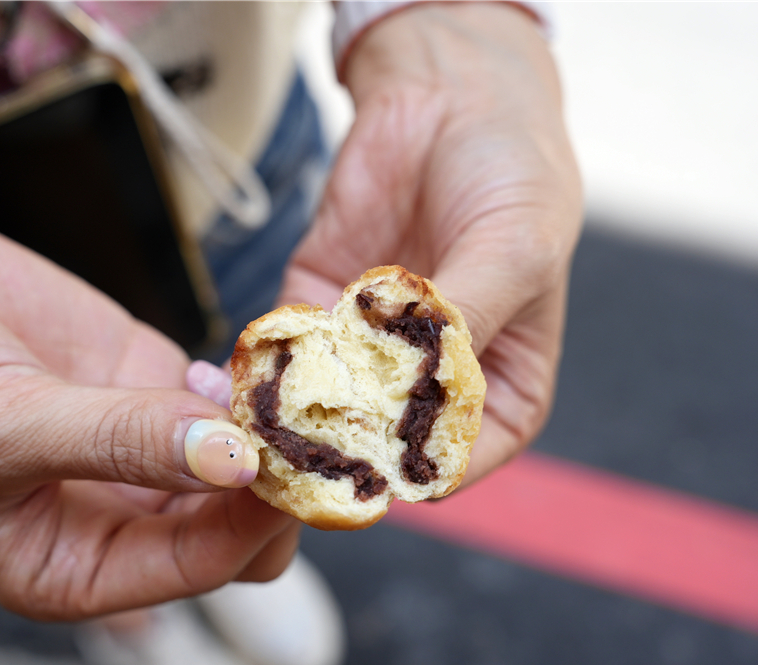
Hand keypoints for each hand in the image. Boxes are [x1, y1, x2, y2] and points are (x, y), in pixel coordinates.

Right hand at [0, 192, 298, 619]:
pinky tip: (245, 359)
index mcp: (74, 567)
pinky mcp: (152, 387)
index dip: (249, 524)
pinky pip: (227, 400)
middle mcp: (120, 518)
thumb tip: (235, 460)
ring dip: (271, 430)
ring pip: (245, 464)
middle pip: (238, 527)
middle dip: (275, 485)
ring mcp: (144, 450)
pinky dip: (248, 385)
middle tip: (303, 428)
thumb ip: (118, 442)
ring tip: (285, 386)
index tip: (288, 469)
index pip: (196, 567)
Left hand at [281, 3, 582, 483]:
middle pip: (381, 444)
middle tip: (292, 461)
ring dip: (290, 416)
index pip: (456, 463)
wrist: (450, 94)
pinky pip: (288, 353)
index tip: (363, 474)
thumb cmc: (511, 176)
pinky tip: (246, 370)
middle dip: (336, 452)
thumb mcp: (511, 253)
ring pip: (325, 406)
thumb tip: (409, 397)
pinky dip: (266, 364)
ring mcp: (371, 351)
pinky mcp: (320, 313)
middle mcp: (431, 384)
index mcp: (500, 391)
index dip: (411, 476)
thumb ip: (460, 328)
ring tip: (257, 426)